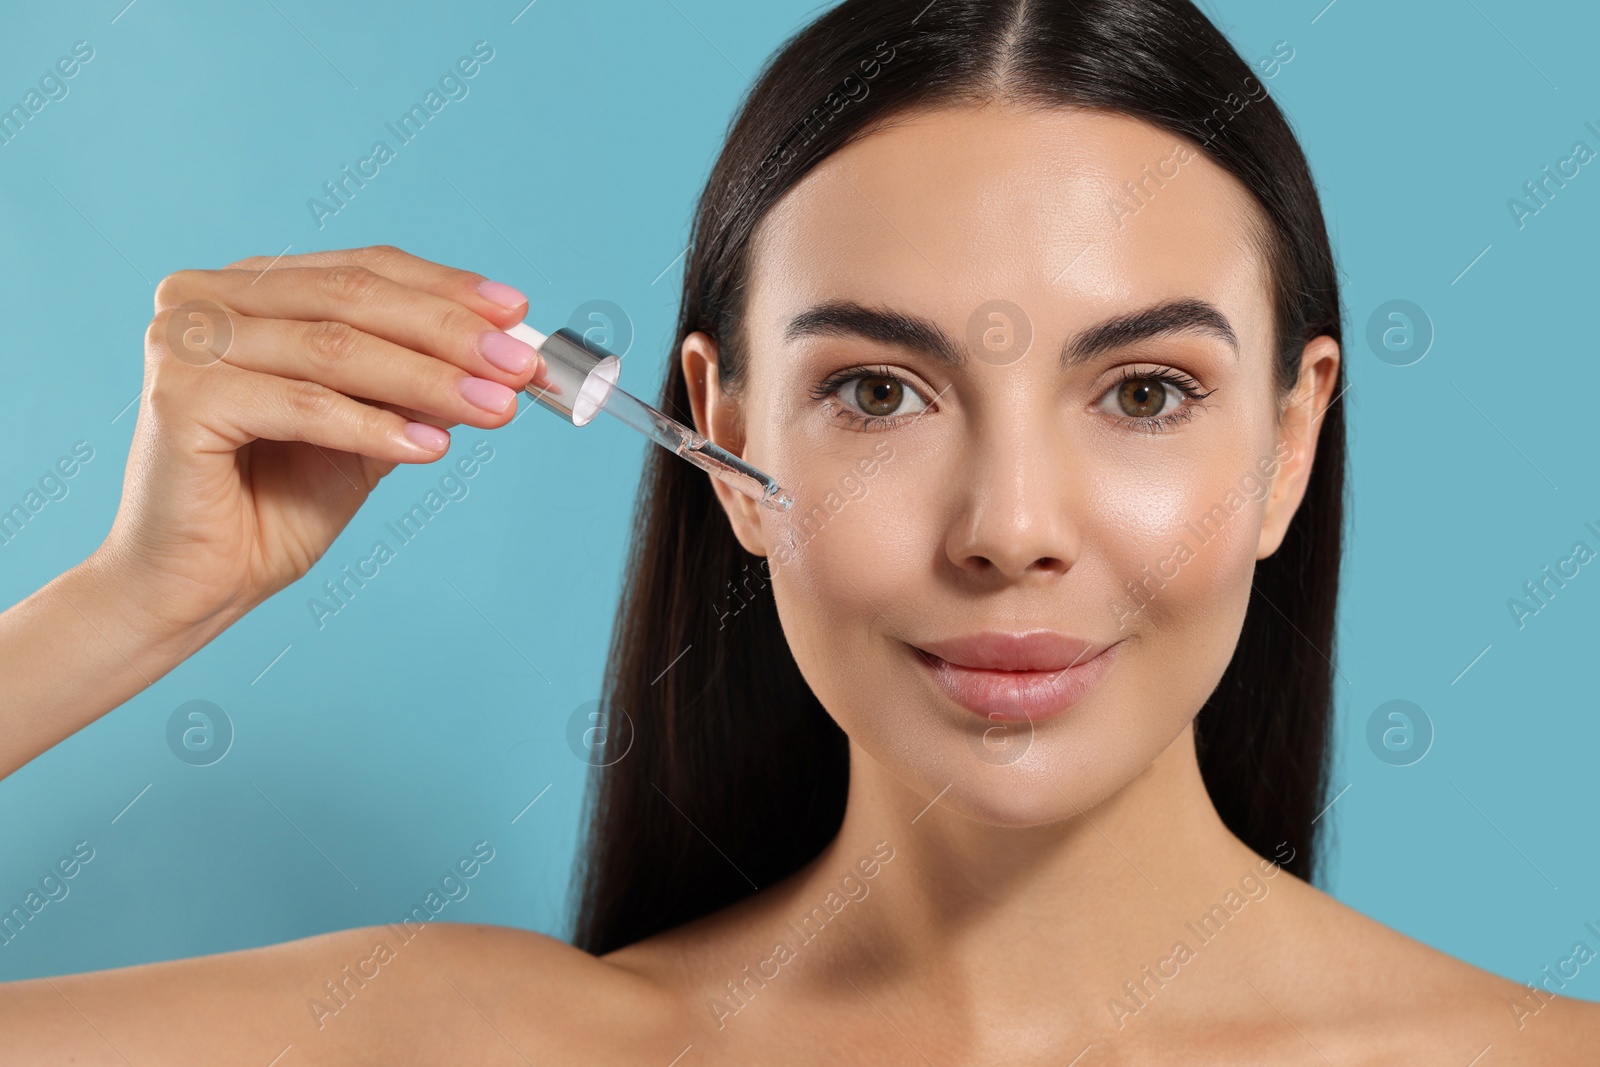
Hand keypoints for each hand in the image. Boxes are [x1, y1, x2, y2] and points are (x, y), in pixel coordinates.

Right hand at [94, 244, 547, 639]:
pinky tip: (432, 446)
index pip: (363, 270)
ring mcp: (187, 340)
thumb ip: (413, 387)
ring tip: (496, 408)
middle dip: (451, 333)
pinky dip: (375, 425)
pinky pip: (304, 405)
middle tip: (521, 364)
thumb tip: (501, 355)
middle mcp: (207, 299)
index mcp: (249, 290)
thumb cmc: (274, 506)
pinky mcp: (180, 396)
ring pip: (335, 348)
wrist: (197, 585)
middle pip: (354, 298)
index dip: (447, 288)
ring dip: (429, 379)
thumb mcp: (366, 433)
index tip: (519, 314)